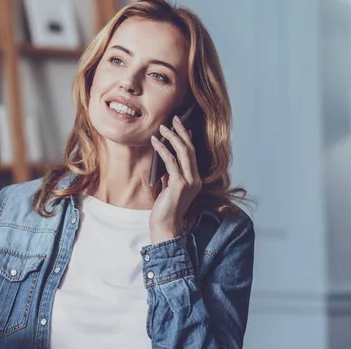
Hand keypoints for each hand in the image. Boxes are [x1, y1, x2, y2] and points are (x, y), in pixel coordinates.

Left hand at [149, 115, 201, 243]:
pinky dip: (163, 150)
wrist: (165, 226)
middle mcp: (195, 179)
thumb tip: (165, 159)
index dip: (186, 138)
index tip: (180, 126)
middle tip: (173, 119)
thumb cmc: (164, 209)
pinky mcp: (179, 184)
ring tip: (162, 127)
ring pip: (183, 152)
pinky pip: (171, 162)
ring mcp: (189, 182)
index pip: (192, 154)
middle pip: (190, 149)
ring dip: (172, 137)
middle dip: (181, 132)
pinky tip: (155, 142)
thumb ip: (170, 175)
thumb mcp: (168, 188)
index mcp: (194, 180)